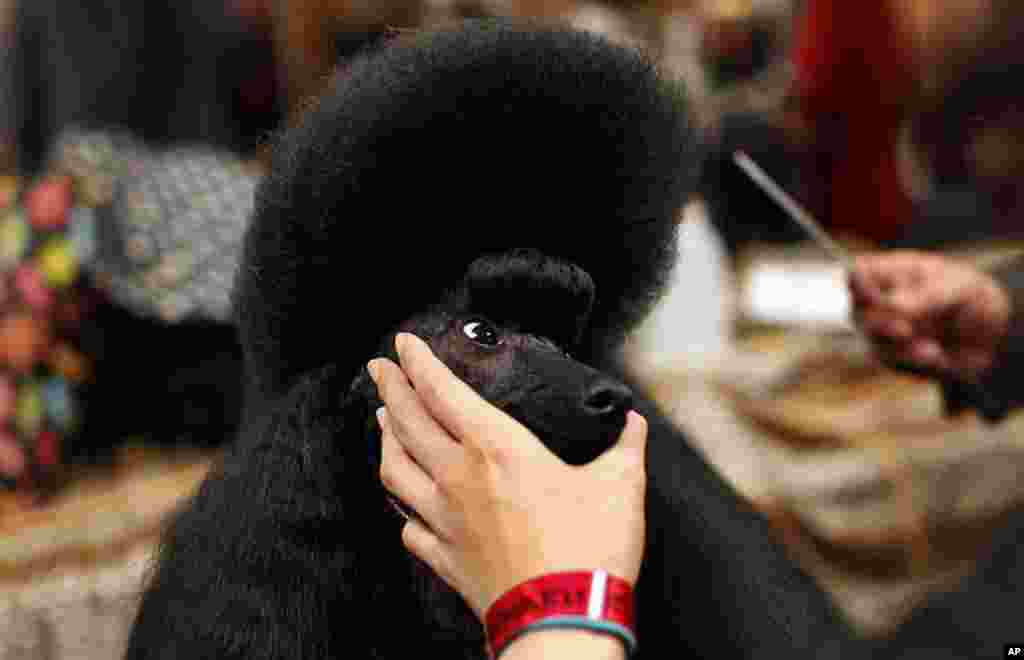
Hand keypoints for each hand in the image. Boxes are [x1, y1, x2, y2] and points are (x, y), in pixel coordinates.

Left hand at [367, 332, 647, 620]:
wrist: (560, 622)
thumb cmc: (588, 550)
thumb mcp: (620, 486)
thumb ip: (625, 447)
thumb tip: (633, 422)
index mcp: (497, 449)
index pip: (443, 392)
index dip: (419, 362)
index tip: (403, 342)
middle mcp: (459, 478)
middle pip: (408, 423)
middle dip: (390, 388)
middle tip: (378, 367)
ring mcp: (445, 520)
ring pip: (396, 470)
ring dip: (385, 439)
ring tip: (381, 421)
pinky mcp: (446, 558)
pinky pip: (410, 527)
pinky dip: (403, 508)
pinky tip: (406, 505)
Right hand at [849, 251, 1011, 377]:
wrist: (990, 335)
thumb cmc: (969, 297)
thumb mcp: (959, 288)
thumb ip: (927, 296)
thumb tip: (893, 305)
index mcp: (891, 273)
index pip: (858, 272)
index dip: (857, 283)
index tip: (872, 294)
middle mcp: (878, 302)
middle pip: (858, 312)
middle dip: (880, 324)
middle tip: (905, 330)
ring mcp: (883, 332)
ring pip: (873, 342)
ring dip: (901, 348)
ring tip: (933, 350)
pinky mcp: (893, 357)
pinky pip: (892, 362)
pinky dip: (914, 362)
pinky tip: (937, 356)